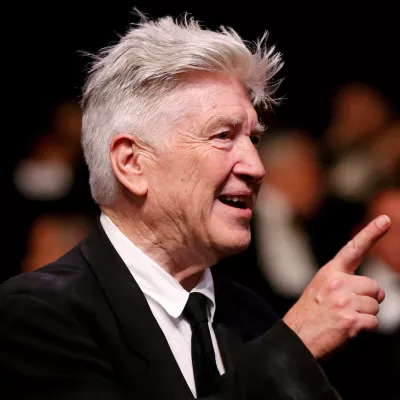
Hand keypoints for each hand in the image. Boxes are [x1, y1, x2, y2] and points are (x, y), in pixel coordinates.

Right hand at [283, 215, 390, 358]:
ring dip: (365, 315)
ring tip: (343, 320)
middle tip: (346, 309)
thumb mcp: (321, 289)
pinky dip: (365, 329)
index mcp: (329, 272)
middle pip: (374, 286)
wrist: (295, 338)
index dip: (371, 233)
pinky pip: (374, 322)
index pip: (353, 249)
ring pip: (376, 305)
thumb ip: (346, 283)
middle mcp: (337, 283)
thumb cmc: (310, 315)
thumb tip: (378, 292)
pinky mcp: (350, 320)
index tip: (385, 220)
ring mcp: (344, 301)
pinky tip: (346, 330)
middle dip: (367, 299)